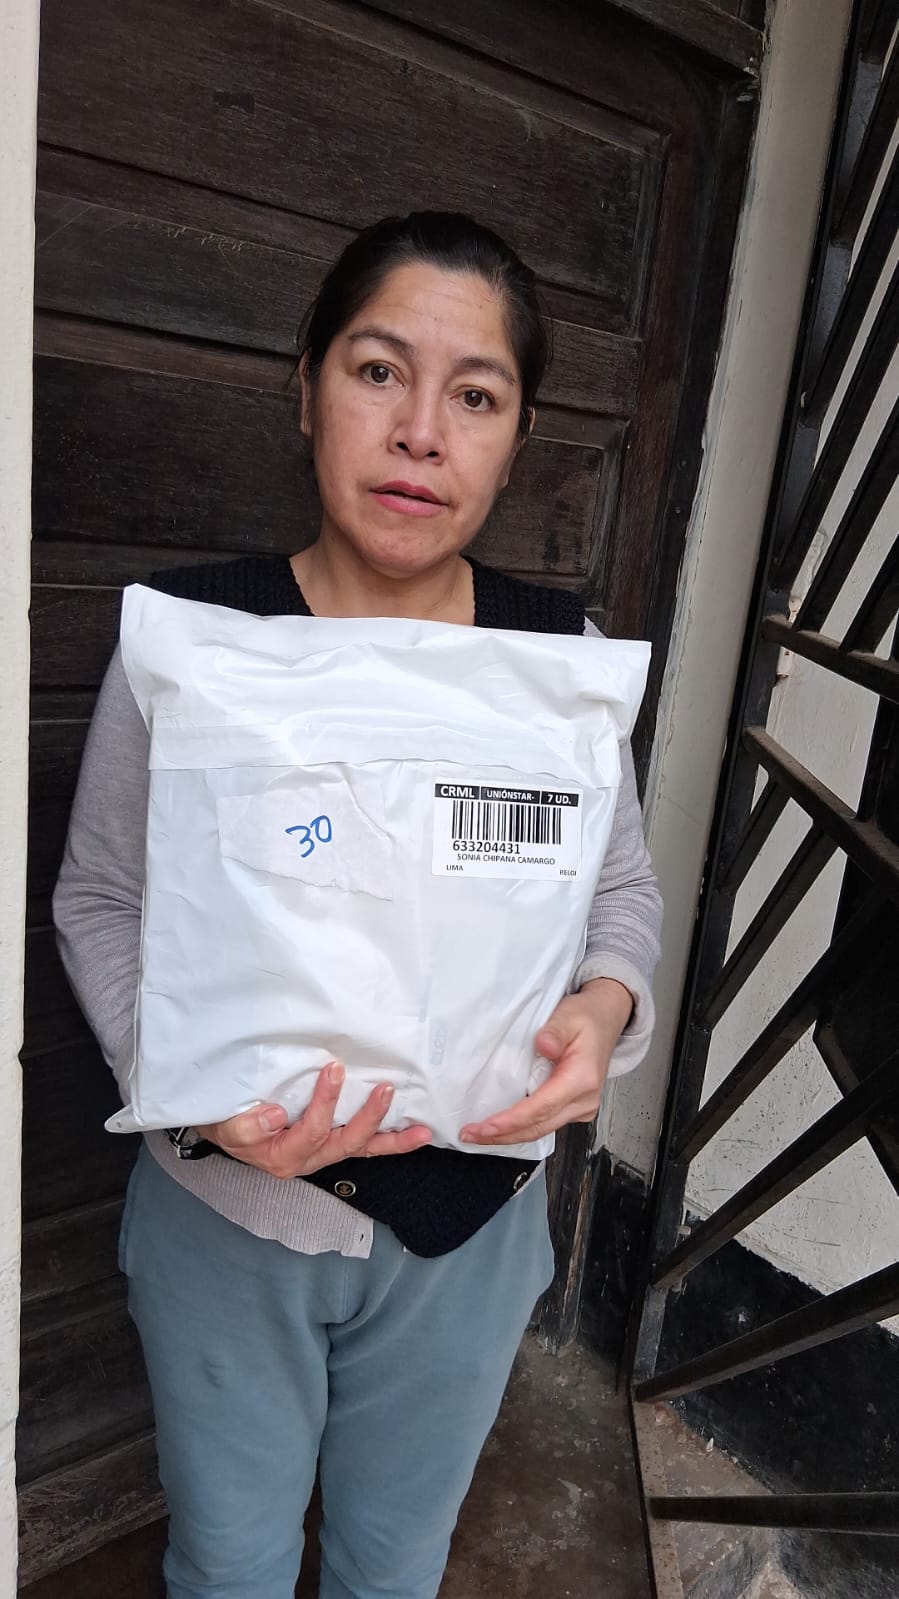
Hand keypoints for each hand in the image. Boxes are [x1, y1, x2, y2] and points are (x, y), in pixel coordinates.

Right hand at [197, 1062, 431, 1178]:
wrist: (224, 1131)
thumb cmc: (227, 1123)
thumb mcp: (226, 1125)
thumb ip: (247, 1125)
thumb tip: (276, 1115)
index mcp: (283, 1156)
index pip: (311, 1131)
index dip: (325, 1103)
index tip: (333, 1069)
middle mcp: (308, 1160)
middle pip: (345, 1144)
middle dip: (369, 1118)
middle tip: (386, 1090)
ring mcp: (322, 1154)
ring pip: (361, 1150)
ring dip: (392, 1140)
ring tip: (421, 1132)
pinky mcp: (330, 1146)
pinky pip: (363, 1147)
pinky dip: (387, 1141)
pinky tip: (411, 1133)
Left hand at [459, 978, 633, 1147]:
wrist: (605, 1019)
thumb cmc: (586, 1018)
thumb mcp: (569, 1015)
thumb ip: (555, 1031)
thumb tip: (543, 1045)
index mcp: (582, 1080)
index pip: (541, 1108)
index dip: (511, 1121)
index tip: (485, 1126)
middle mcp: (584, 1101)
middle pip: (538, 1127)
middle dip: (502, 1136)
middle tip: (470, 1135)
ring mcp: (581, 1108)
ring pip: (541, 1130)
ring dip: (509, 1135)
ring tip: (478, 1135)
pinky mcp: (574, 1109)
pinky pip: (545, 1124)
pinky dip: (521, 1128)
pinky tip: (500, 1128)